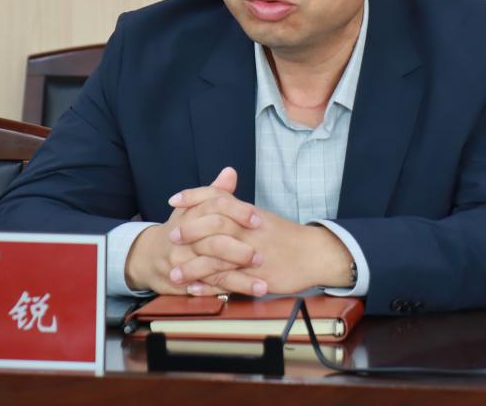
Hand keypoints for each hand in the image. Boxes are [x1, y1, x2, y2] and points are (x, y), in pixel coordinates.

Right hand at [125, 168, 264, 295]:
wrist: (148, 256)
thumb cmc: (179, 230)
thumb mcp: (193, 209)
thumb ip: (214, 192)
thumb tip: (230, 172)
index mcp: (190, 216)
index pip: (215, 208)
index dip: (237, 212)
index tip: (257, 219)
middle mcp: (184, 240)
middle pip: (214, 242)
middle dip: (240, 250)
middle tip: (262, 255)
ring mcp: (181, 263)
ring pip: (212, 270)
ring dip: (240, 279)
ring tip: (263, 284)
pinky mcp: (182, 284)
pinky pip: (207, 289)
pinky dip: (226, 293)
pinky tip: (245, 295)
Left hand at [174, 209, 353, 296]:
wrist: (314, 253)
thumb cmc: (288, 237)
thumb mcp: (261, 218)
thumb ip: (238, 209)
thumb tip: (220, 196)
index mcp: (247, 214)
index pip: (216, 197)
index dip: (193, 196)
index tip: (174, 199)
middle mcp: (247, 230)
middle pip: (213, 225)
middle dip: (189, 231)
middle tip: (171, 237)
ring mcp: (250, 253)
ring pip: (216, 257)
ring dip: (192, 266)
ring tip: (174, 274)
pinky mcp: (255, 275)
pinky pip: (228, 281)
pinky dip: (209, 286)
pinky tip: (195, 289)